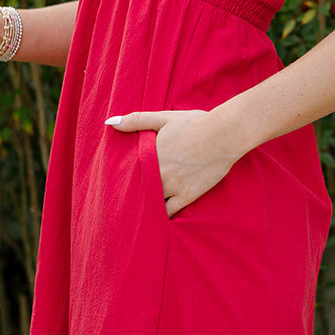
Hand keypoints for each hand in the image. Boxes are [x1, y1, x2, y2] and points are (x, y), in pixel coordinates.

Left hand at [106, 109, 239, 216]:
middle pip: (136, 190)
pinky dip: (161, 214)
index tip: (114, 184)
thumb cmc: (195, 123)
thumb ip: (136, 120)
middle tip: (119, 203)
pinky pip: (169, 211)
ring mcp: (172, 186)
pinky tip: (155, 217)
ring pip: (150, 202)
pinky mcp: (187, 195)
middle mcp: (157, 174)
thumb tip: (110, 123)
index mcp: (148, 155)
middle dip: (129, 195)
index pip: (126, 173)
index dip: (120, 179)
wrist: (224, 135)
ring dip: (143, 205)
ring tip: (135, 213)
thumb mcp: (163, 118)